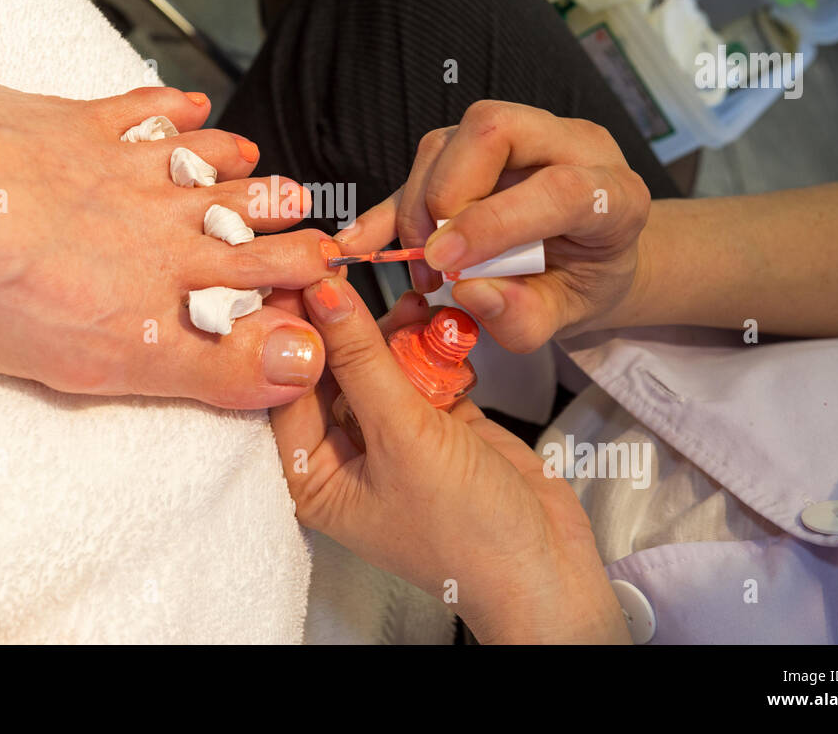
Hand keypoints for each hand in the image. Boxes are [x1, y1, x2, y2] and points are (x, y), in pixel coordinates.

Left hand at [271, 277, 629, 643]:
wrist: (547, 568)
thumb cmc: (466, 534)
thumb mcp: (403, 437)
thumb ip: (362, 361)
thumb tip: (324, 298)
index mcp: (317, 477)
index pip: (290, 386)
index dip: (295, 329)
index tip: (300, 273)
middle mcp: (349, 458)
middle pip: (335, 370)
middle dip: (351, 325)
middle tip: (355, 270)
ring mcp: (396, 438)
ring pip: (381, 364)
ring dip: (398, 332)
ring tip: (412, 300)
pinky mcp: (440, 424)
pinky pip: (424, 370)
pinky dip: (434, 347)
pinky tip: (440, 324)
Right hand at [338, 101, 650, 351]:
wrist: (591, 259)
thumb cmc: (585, 284)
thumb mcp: (568, 317)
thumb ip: (526, 315)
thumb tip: (469, 292)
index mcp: (614, 194)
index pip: (558, 187)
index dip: (494, 222)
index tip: (445, 263)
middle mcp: (570, 145)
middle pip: (493, 129)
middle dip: (444, 195)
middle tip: (435, 260)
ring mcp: (522, 134)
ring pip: (448, 142)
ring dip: (417, 206)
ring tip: (424, 268)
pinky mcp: (478, 144)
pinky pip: (425, 159)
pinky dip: (394, 204)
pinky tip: (364, 239)